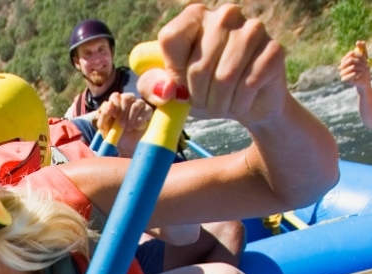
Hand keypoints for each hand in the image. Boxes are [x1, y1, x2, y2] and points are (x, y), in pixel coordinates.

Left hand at [96, 92, 152, 134]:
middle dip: (123, 112)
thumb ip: (103, 116)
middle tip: (121, 125)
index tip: (114, 116)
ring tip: (128, 128)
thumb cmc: (115, 136)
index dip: (115, 104)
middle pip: (127, 97)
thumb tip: (109, 103)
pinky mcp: (149, 110)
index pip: (115, 96)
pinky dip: (140, 120)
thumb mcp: (104, 128)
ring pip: (137, 104)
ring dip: (131, 118)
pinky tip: (137, 127)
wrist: (128, 148)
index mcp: (115, 103)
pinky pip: (146, 110)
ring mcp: (139, 105)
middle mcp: (127, 101)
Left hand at [136, 3, 287, 129]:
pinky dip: (239, 103)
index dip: (174, 71)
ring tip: (221, 104)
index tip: (181, 82)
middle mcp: (225, 15)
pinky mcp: (274, 50)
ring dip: (219, 102)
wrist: (244, 105)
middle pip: (198, 65)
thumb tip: (166, 90)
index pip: (170, 39)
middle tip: (204, 103)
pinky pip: (248, 84)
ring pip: (224, 77)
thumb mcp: (170, 91)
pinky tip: (241, 101)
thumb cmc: (202, 92)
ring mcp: (253, 29)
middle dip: (198, 96)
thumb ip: (152, 86)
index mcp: (195, 16)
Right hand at [340, 41, 370, 89]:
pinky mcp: (344, 79)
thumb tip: (358, 42)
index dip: (360, 55)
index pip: (351, 53)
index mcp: (344, 60)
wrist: (364, 80)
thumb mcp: (364, 57)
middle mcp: (341, 66)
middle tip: (365, 65)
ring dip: (361, 68)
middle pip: (351, 60)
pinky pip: (353, 74)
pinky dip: (359, 74)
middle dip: (361, 62)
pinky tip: (359, 75)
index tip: (365, 59)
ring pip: (352, 67)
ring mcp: (341, 73)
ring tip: (362, 70)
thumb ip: (362, 48)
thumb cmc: (363, 68)